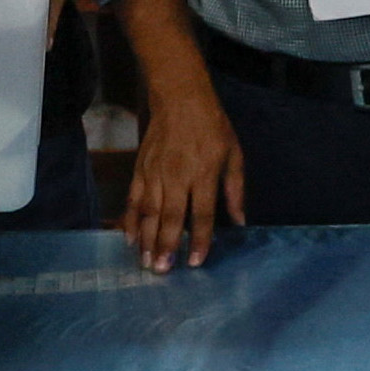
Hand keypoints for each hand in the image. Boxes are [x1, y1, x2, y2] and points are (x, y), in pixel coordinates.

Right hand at [124, 79, 248, 271]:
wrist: (180, 99)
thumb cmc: (213, 128)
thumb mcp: (234, 156)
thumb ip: (236, 190)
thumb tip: (240, 222)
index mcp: (204, 173)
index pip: (202, 213)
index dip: (199, 239)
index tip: (195, 262)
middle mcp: (177, 176)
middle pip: (170, 217)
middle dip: (166, 246)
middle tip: (162, 271)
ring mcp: (155, 173)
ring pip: (148, 212)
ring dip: (146, 239)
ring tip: (146, 262)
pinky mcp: (140, 169)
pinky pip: (133, 199)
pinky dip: (129, 220)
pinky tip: (128, 239)